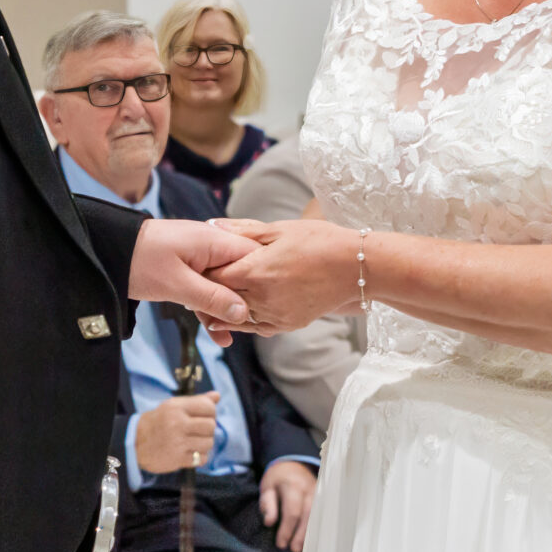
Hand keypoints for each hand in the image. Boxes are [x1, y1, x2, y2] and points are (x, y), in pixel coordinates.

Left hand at [129, 219, 261, 336]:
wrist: (105, 251)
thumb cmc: (140, 261)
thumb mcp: (177, 283)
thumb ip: (212, 298)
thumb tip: (244, 313)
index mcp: (214, 242)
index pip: (253, 259)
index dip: (262, 283)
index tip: (267, 309)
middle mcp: (211, 247)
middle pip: (240, 276)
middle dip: (244, 302)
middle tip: (251, 329)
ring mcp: (199, 259)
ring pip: (223, 287)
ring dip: (224, 311)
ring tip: (230, 339)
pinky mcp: (187, 270)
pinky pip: (205, 291)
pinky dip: (209, 309)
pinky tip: (219, 335)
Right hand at [133, 394, 220, 475]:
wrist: (135, 443)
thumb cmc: (157, 422)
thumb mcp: (173, 406)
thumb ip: (196, 401)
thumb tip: (217, 395)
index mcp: (176, 407)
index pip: (208, 407)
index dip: (210, 413)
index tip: (203, 417)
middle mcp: (177, 424)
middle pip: (211, 426)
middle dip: (208, 429)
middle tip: (197, 430)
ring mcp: (178, 443)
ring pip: (209, 443)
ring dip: (204, 443)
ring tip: (193, 441)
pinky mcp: (178, 459)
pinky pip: (202, 458)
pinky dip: (199, 456)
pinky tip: (189, 452)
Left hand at [206, 219, 359, 331]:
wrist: (355, 267)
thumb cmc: (319, 241)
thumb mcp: (279, 230)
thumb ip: (243, 231)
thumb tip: (212, 224)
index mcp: (256, 271)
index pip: (214, 276)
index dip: (203, 271)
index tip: (196, 264)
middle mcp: (262, 298)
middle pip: (222, 298)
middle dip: (209, 290)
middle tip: (198, 282)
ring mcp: (276, 315)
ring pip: (237, 316)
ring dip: (224, 307)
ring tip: (214, 297)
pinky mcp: (288, 324)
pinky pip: (257, 327)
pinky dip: (245, 320)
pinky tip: (239, 311)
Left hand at [260, 459, 317, 551]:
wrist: (294, 464)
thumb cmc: (278, 478)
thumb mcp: (267, 487)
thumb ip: (267, 504)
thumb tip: (269, 523)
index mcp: (293, 486)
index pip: (292, 512)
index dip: (287, 530)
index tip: (280, 544)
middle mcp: (309, 490)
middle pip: (308, 516)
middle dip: (301, 535)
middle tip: (294, 550)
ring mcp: (320, 494)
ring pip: (318, 517)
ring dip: (311, 534)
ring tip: (304, 549)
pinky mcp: (324, 498)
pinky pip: (322, 515)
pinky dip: (317, 528)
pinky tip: (312, 540)